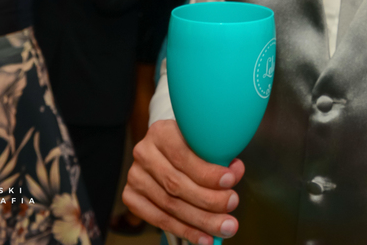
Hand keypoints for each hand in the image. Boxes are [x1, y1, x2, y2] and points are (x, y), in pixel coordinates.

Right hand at [123, 119, 242, 243]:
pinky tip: (204, 237)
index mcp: (161, 132)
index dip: (207, 172)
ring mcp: (135, 176)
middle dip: (208, 200)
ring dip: (200, 220)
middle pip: (176, 184)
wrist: (166, 148)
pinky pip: (159, 219)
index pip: (183, 156)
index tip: (230, 181)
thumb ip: (219, 155)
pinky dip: (184, 230)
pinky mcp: (131, 196)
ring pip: (169, 205)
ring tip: (223, 227)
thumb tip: (235, 171)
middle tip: (231, 206)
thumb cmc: (191, 144)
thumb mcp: (204, 141)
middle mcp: (144, 153)